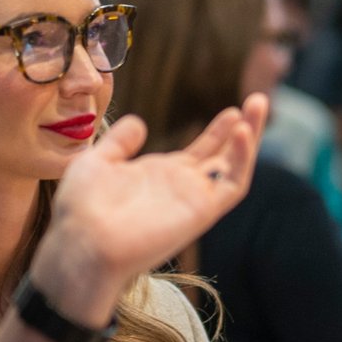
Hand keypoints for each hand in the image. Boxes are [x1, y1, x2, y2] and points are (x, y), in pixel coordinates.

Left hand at [31, 98, 268, 323]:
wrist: (83, 240)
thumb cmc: (82, 208)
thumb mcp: (97, 162)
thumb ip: (119, 142)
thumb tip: (138, 123)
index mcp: (160, 176)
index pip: (202, 152)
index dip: (219, 132)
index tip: (233, 111)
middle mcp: (182, 187)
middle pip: (224, 156)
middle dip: (243, 128)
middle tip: (258, 101)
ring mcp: (193, 199)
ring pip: (235, 166)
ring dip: (251, 136)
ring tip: (259, 104)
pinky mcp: (201, 211)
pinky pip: (233, 185)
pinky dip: (243, 158)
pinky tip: (242, 132)